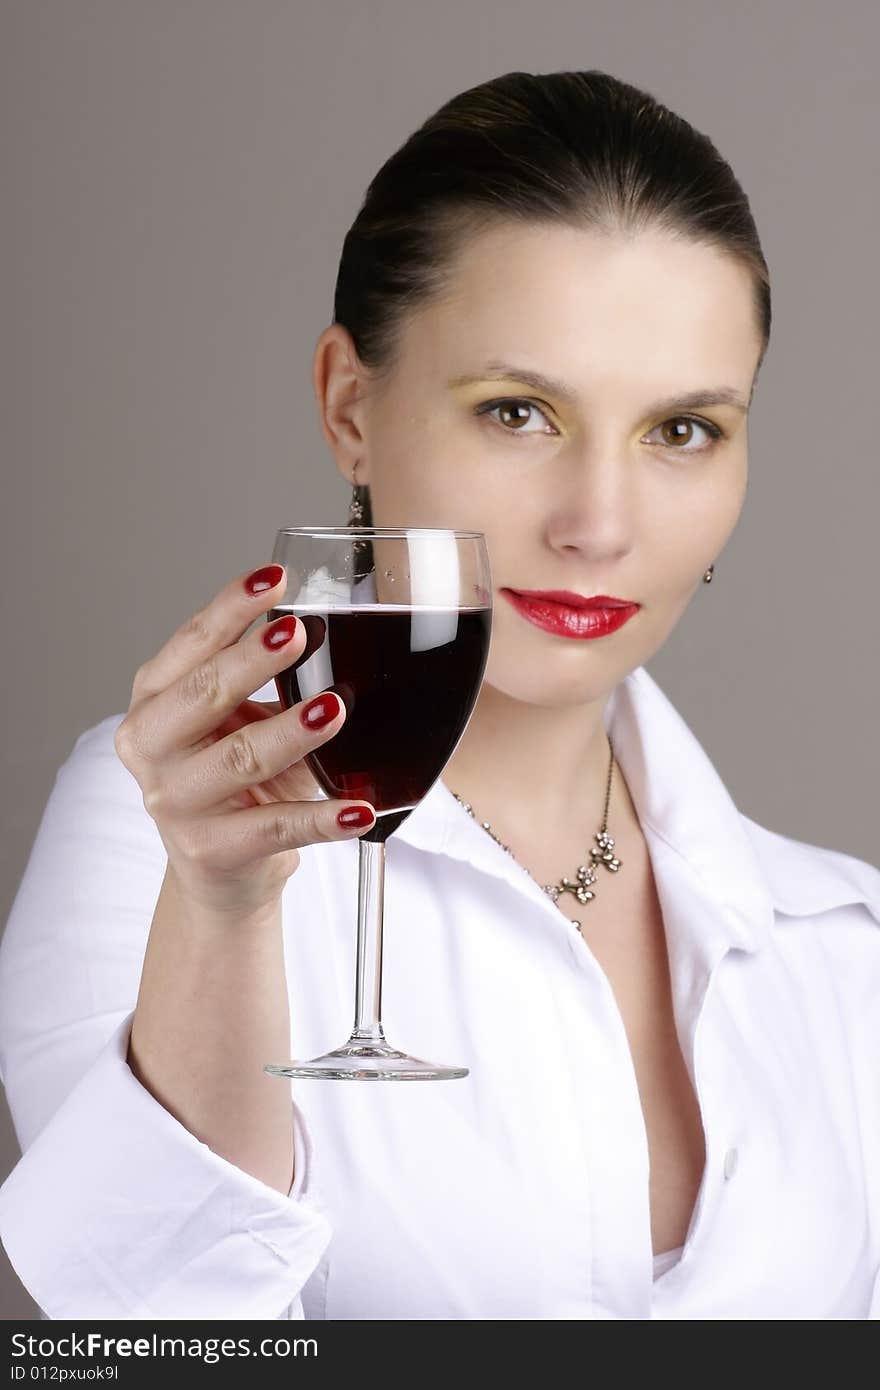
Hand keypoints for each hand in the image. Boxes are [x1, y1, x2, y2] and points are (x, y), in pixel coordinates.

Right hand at [114, 563, 374, 920]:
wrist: (222, 868)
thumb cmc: (236, 775)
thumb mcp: (236, 717)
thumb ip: (261, 674)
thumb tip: (329, 621)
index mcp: (154, 699)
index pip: (191, 644)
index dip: (231, 608)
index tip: (275, 579)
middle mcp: (151, 747)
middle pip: (203, 693)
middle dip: (252, 660)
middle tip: (300, 633)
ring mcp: (175, 803)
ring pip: (239, 759)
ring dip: (291, 732)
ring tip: (334, 708)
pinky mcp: (212, 850)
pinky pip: (276, 828)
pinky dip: (323, 818)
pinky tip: (360, 808)